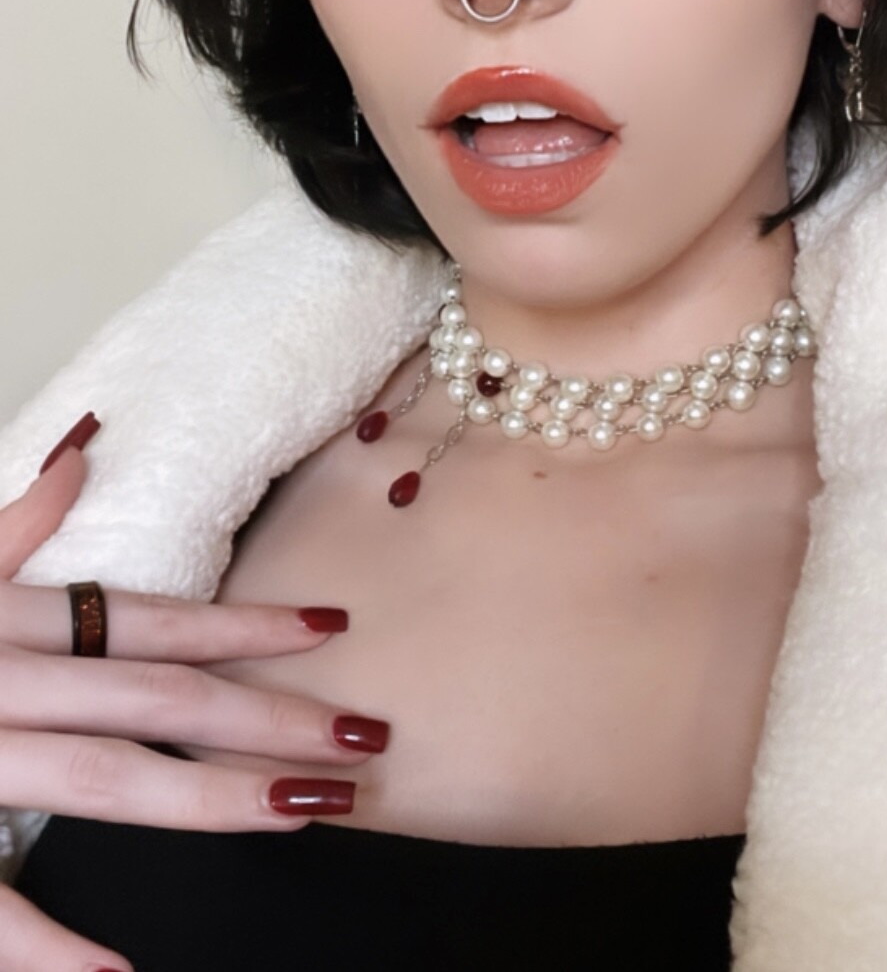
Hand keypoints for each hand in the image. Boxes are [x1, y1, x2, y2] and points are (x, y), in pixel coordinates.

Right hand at [0, 417, 386, 971]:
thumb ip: (10, 522)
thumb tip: (84, 451)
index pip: (149, 615)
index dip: (247, 620)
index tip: (333, 628)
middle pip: (156, 693)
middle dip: (267, 715)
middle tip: (363, 740)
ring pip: (107, 774)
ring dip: (213, 795)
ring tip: (308, 815)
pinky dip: (53, 949)